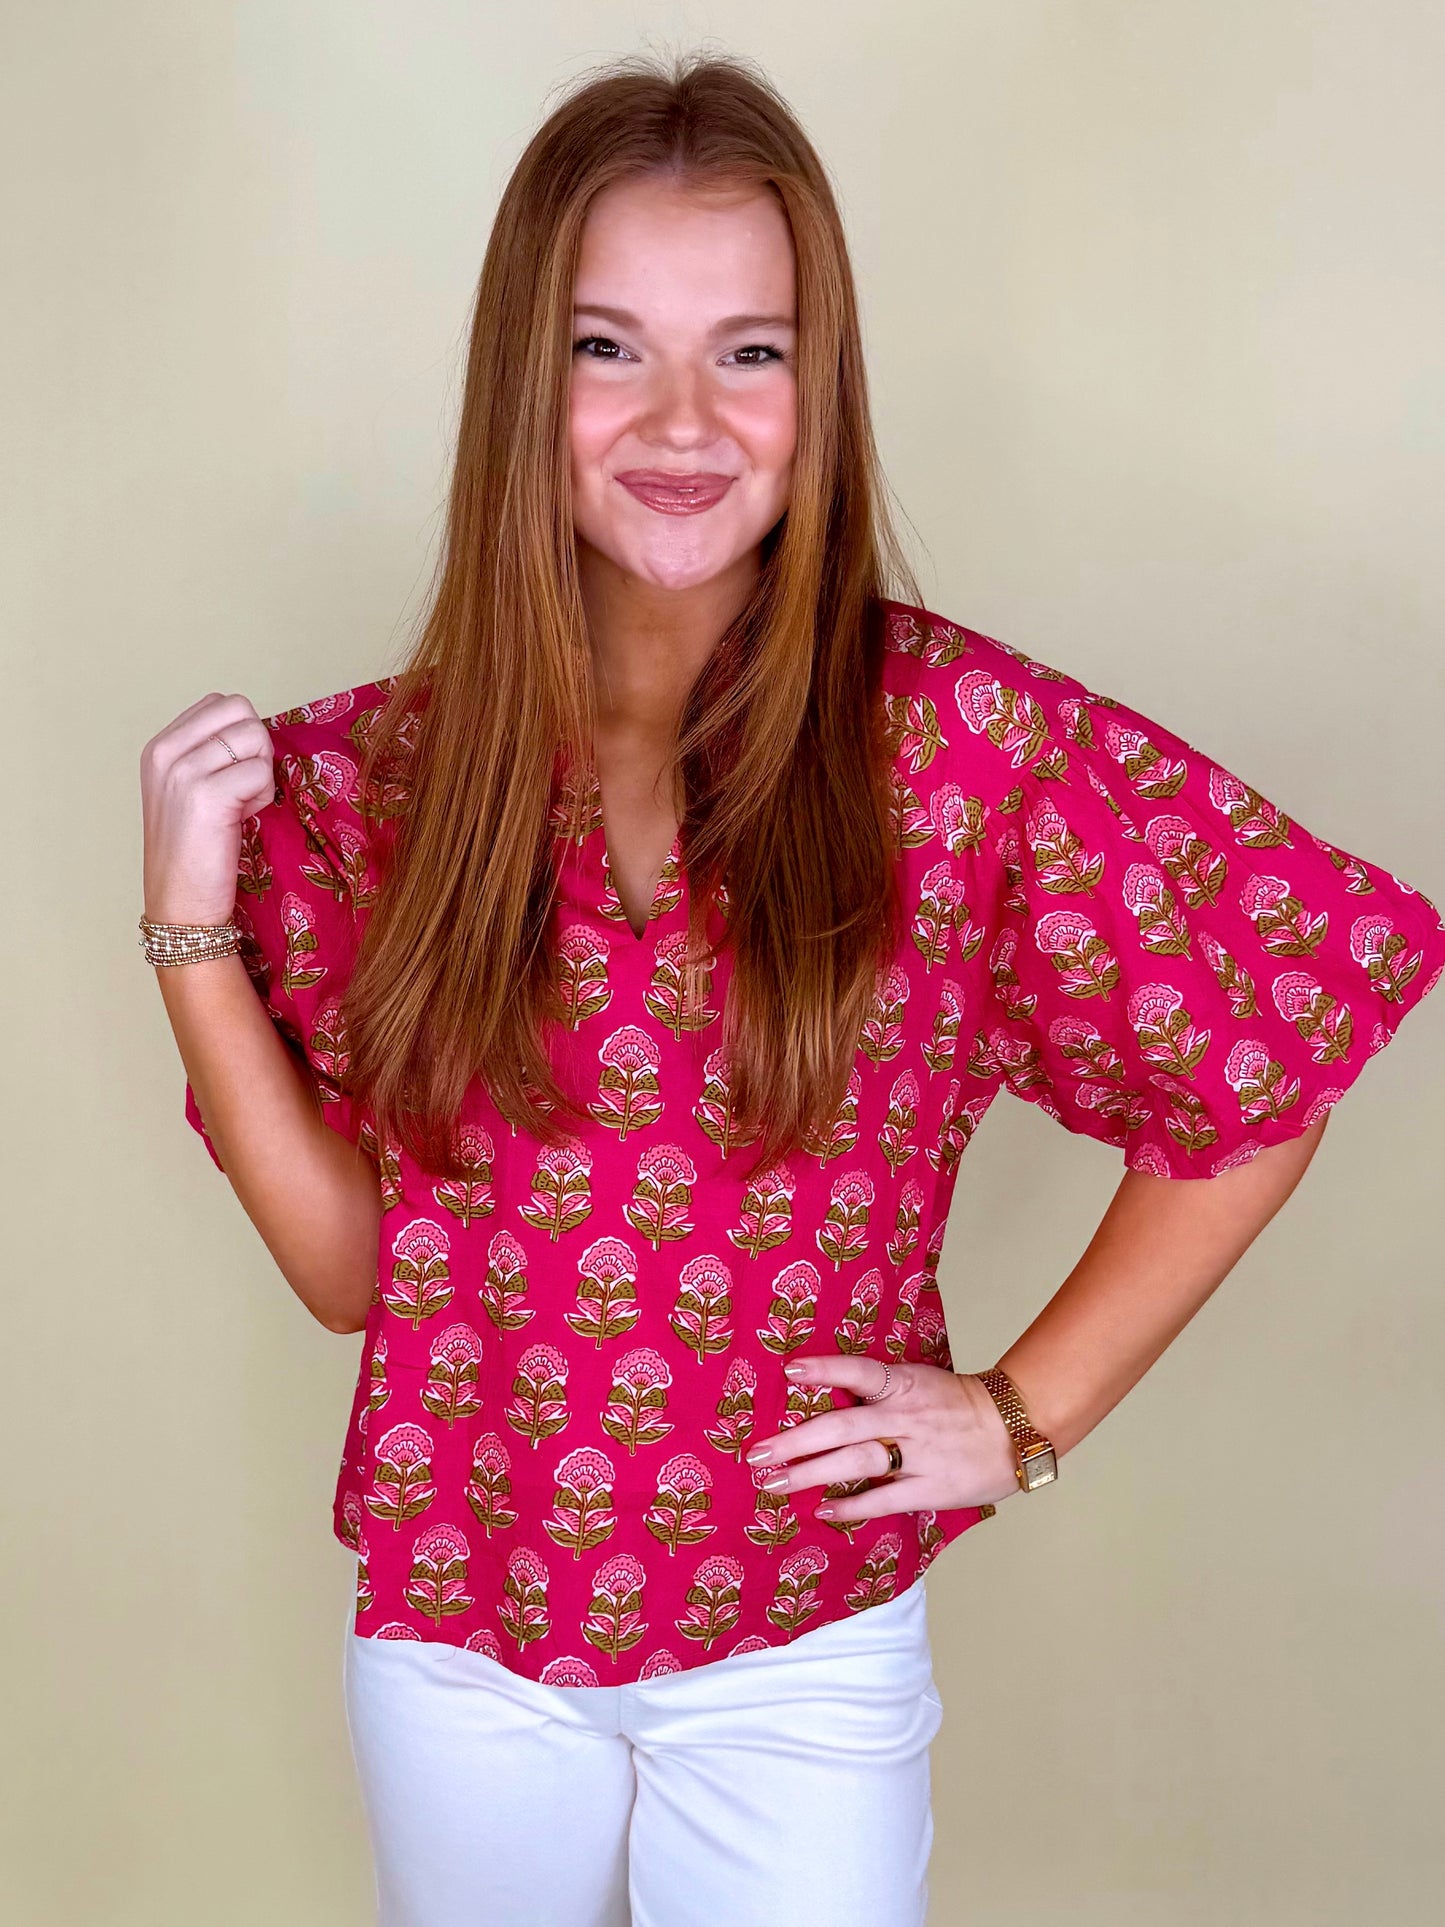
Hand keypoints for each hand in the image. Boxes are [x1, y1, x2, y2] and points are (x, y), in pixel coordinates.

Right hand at [140, 693, 275, 924]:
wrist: (181, 903)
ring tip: (242, 804)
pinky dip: (264, 795)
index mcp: (159, 746)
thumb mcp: (188, 789)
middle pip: (240, 710)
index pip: (220, 703)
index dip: (241, 735)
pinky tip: (243, 819)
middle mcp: (165, 752)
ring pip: (255, 736)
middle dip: (256, 746)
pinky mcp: (207, 794)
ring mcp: (183, 771)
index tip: (231, 774)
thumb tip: (255, 730)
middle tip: (244, 787)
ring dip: (262, 772)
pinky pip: (261, 771)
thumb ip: (210, 754)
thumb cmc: (195, 852)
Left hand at [744, 1352, 1022, 1523]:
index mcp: (904, 1384)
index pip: (860, 1373)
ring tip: (775, 1482)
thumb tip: (828, 1392)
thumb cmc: (957, 1404)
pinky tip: (823, 1511)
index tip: (790, 1371)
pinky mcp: (930, 1487)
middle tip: (756, 1453)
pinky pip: (884, 1499)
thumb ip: (879, 1389)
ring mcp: (917, 1454)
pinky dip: (852, 1506)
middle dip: (795, 1441)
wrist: (1015, 1427)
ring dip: (811, 1474)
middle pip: (842, 1427)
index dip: (826, 1370)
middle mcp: (905, 1417)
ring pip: (856, 1463)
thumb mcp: (919, 1381)